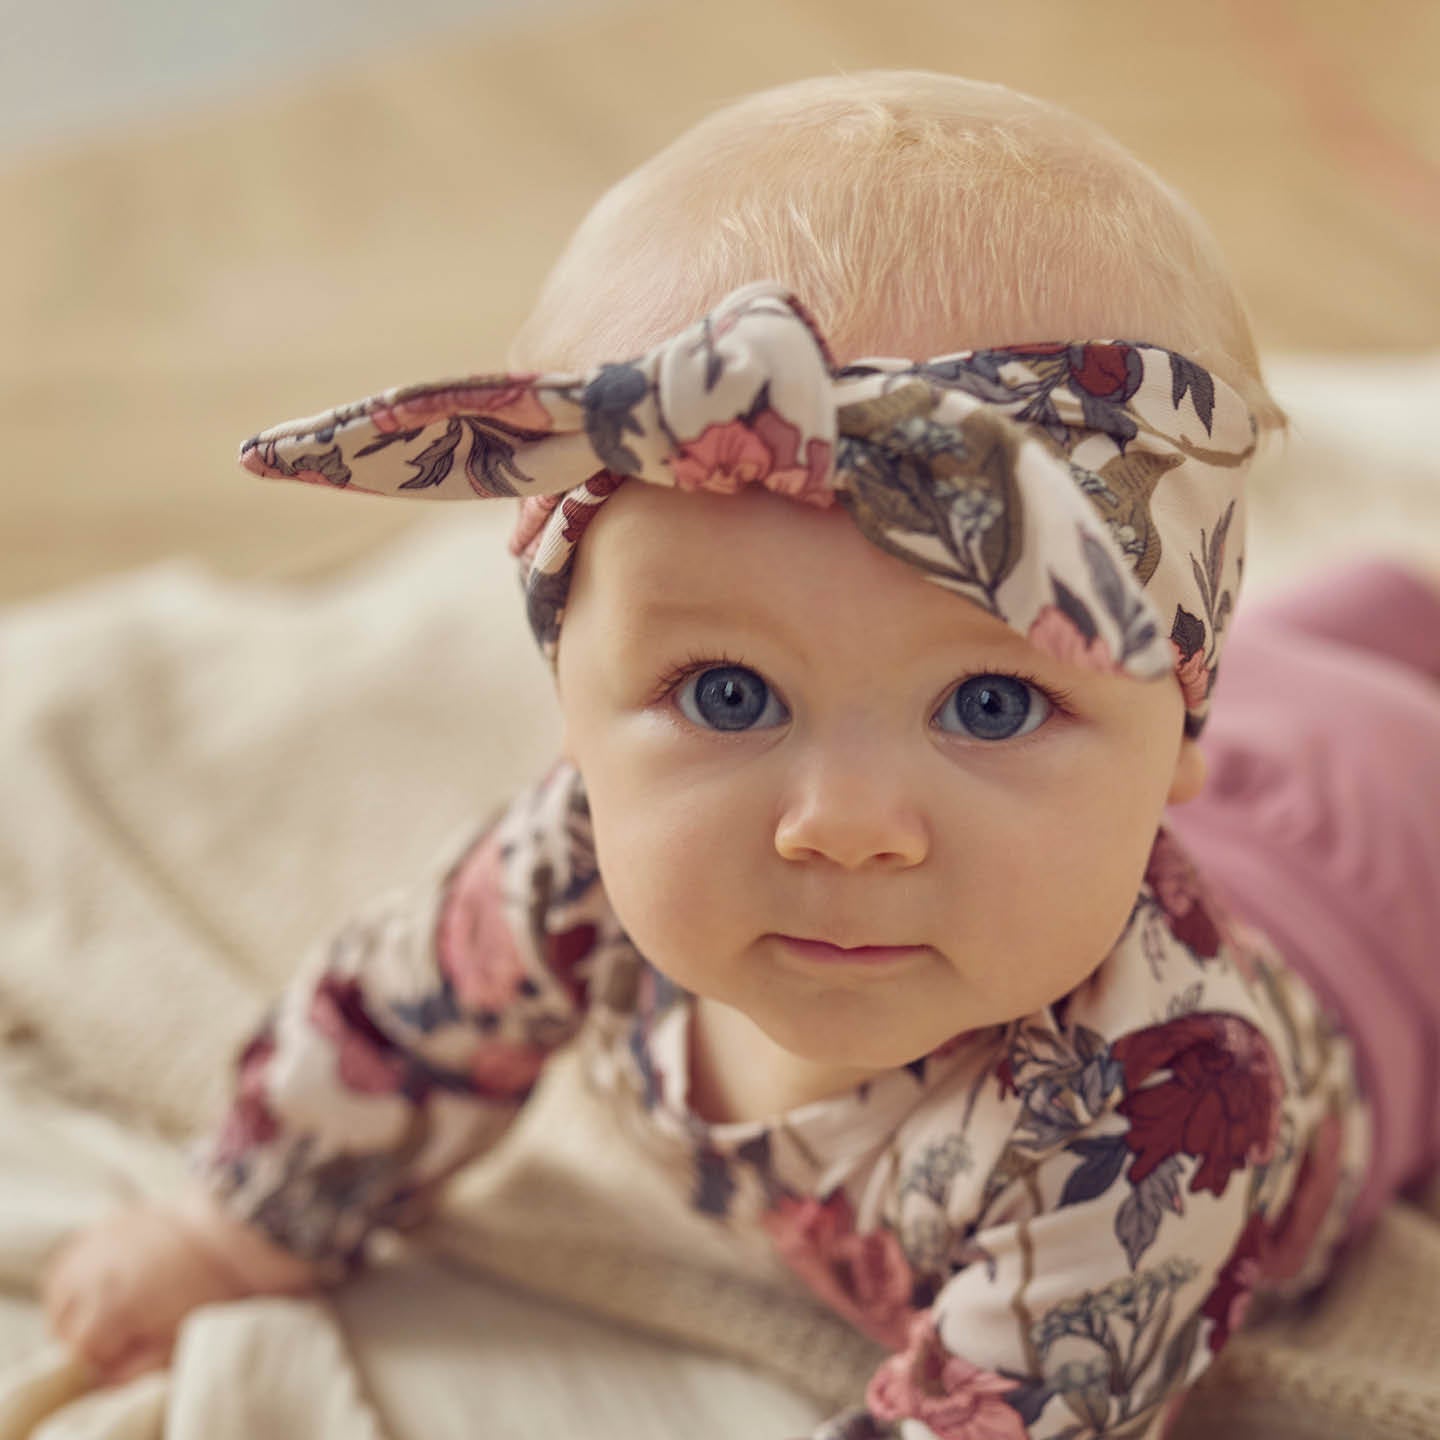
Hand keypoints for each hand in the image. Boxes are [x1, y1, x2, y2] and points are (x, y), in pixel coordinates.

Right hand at [42, 1201, 258, 1384]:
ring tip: (111, 1309)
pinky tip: (102, 1283)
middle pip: (61, 1326)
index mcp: (108, 1308)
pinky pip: (67, 1264)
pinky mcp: (100, 1227)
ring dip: (75, 1309)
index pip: (78, 1354)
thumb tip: (106, 1378)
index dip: (101, 1360)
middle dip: (86, 1336)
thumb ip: (135, 1368)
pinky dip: (75, 1279)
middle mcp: (89, 1276)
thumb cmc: (209, 1285)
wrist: (228, 1225)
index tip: (124, 1354)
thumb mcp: (177, 1339)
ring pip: (59, 1296)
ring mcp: (91, 1247)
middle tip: (121, 1333)